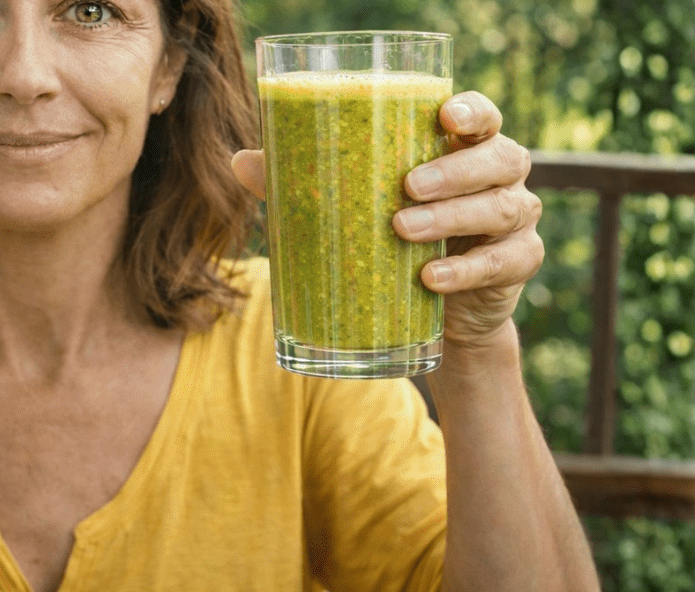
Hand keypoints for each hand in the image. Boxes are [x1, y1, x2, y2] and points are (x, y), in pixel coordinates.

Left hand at [231, 91, 542, 350]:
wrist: (440, 313)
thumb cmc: (396, 239)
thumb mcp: (358, 207)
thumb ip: (308, 181)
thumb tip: (241, 161)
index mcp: (464, 149)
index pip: (481, 117)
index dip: (472, 110)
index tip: (444, 115)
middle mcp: (500, 178)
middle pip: (500, 157)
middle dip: (454, 171)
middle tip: (407, 186)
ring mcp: (515, 221)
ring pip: (502, 208)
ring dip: (452, 217)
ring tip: (402, 229)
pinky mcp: (518, 265)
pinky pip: (502, 263)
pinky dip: (465, 271)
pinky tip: (430, 279)